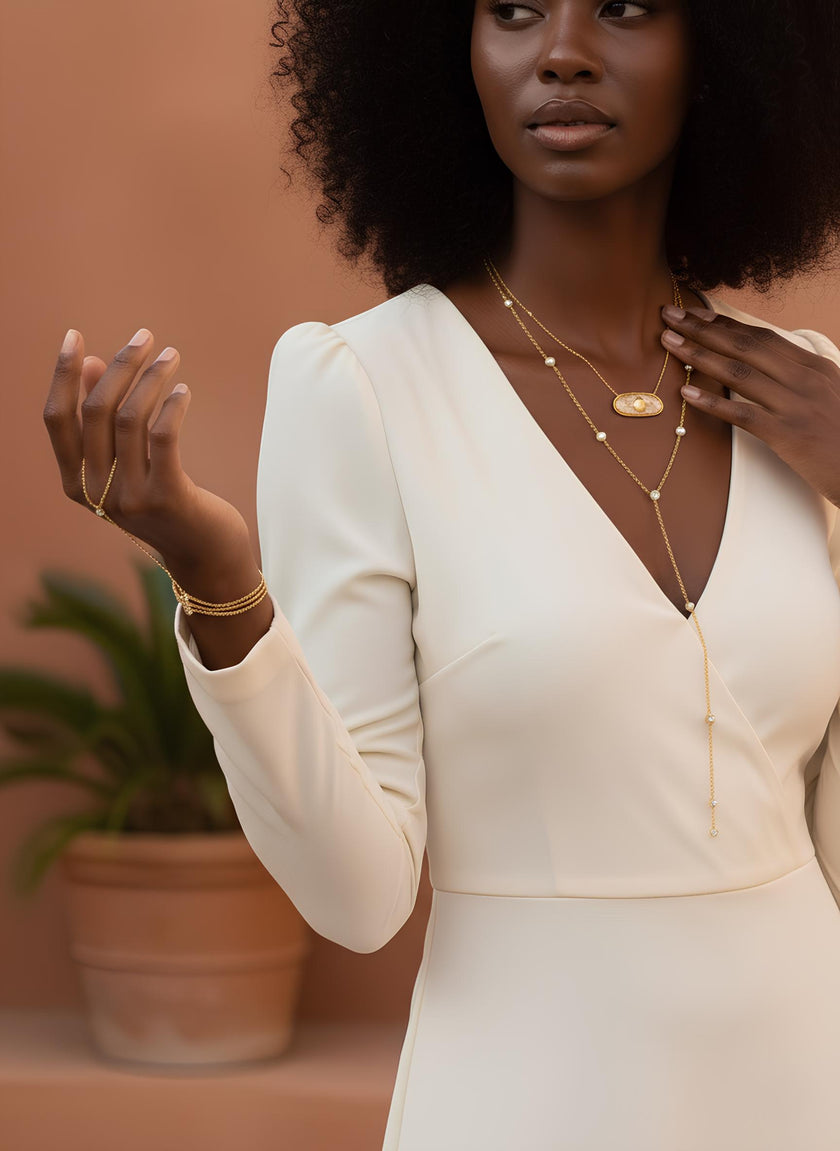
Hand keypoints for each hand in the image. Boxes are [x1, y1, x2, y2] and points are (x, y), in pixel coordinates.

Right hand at [43, 328, 254, 579]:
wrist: (205, 557)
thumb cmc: (166, 502)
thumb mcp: (129, 465)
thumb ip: (106, 423)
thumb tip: (95, 365)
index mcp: (75, 482)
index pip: (57, 418)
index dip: (62, 375)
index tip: (75, 336)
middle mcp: (95, 491)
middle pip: (95, 410)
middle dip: (120, 365)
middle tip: (144, 336)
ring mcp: (129, 497)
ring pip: (130, 418)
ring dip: (151, 377)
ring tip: (171, 354)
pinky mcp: (166, 497)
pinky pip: (163, 436)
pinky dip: (171, 405)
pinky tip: (183, 390)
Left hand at [660, 304, 839, 508]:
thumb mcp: (826, 395)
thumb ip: (797, 378)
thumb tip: (762, 367)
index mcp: (812, 366)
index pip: (760, 336)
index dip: (723, 322)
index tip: (693, 312)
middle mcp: (804, 378)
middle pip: (744, 345)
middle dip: (703, 328)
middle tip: (669, 315)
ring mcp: (795, 404)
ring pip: (738, 372)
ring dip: (698, 355)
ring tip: (668, 343)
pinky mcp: (788, 433)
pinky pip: (743, 414)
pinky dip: (712, 402)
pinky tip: (686, 394)